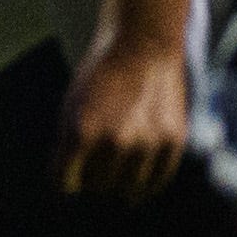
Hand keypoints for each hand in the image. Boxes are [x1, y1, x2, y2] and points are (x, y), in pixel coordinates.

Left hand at [56, 23, 192, 201]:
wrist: (142, 47)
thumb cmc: (99, 77)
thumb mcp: (70, 106)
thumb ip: (67, 145)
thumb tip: (70, 185)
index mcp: (82, 132)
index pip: (66, 182)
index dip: (63, 181)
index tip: (66, 179)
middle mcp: (116, 141)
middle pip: (97, 185)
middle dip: (90, 178)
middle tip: (92, 167)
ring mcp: (148, 143)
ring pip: (127, 189)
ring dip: (118, 182)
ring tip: (114, 171)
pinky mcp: (174, 142)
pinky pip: (157, 180)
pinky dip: (145, 186)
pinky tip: (137, 184)